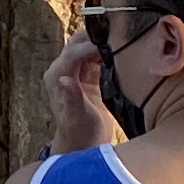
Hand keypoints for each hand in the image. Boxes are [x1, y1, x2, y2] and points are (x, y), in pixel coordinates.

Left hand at [45, 30, 124, 155]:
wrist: (84, 147)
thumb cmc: (79, 135)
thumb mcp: (76, 118)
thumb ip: (71, 98)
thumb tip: (65, 79)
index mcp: (57, 76)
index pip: (75, 52)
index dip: (93, 45)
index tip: (115, 43)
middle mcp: (63, 70)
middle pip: (78, 42)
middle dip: (97, 37)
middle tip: (122, 38)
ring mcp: (75, 72)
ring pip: (88, 46)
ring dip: (104, 42)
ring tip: (126, 43)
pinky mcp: (88, 77)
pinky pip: (98, 57)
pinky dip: (109, 52)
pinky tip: (124, 54)